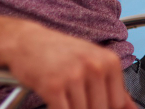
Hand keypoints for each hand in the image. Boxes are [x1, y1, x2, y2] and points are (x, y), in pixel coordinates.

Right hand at [6, 22, 137, 108]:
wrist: (26, 41)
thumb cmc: (59, 52)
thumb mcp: (92, 61)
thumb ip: (113, 86)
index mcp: (108, 61)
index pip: (117, 102)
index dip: (106, 108)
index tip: (93, 103)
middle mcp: (94, 66)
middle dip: (88, 108)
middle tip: (75, 98)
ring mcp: (74, 76)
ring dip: (72, 108)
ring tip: (64, 97)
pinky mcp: (53, 86)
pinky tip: (55, 101)